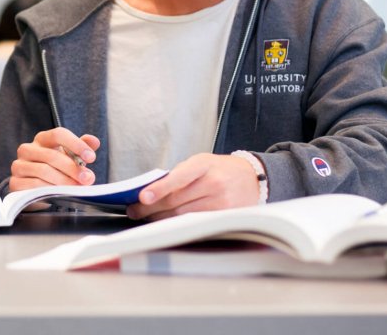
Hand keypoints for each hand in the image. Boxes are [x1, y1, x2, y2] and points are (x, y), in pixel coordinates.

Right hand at [9, 127, 99, 190]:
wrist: (38, 191)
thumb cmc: (56, 169)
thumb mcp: (70, 157)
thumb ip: (82, 147)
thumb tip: (94, 141)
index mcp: (42, 139)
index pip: (58, 134)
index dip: (76, 144)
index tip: (91, 157)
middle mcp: (27, 149)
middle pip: (51, 155)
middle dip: (72, 168)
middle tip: (87, 178)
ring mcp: (19, 166)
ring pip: (43, 171)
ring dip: (64, 181)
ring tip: (76, 188)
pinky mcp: (15, 183)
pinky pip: (34, 186)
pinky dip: (50, 190)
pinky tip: (60, 194)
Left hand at [127, 153, 259, 219]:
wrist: (251, 177)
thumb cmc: (219, 169)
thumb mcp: (200, 162)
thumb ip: (178, 174)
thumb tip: (150, 191)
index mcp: (203, 164)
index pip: (178, 177)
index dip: (159, 188)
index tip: (143, 197)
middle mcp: (213, 182)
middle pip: (176, 200)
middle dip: (150, 208)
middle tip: (135, 210)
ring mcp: (220, 201)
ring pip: (182, 215)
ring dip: (160, 217)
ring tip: (146, 216)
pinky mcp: (223, 216)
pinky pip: (194, 222)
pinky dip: (177, 223)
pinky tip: (166, 222)